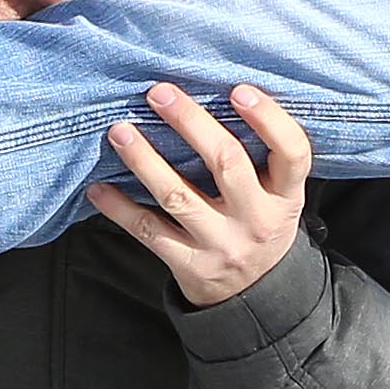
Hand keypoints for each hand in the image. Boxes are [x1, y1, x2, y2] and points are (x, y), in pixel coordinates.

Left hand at [87, 82, 310, 308]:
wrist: (256, 298)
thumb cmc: (260, 224)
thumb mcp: (278, 196)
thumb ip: (261, 157)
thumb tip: (213, 93)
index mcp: (285, 196)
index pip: (291, 153)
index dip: (268, 119)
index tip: (239, 89)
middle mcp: (257, 219)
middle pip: (227, 162)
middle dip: (191, 123)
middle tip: (159, 93)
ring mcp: (222, 245)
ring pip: (178, 195)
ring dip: (145, 159)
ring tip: (119, 131)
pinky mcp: (191, 265)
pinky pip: (149, 232)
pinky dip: (120, 209)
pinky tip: (98, 187)